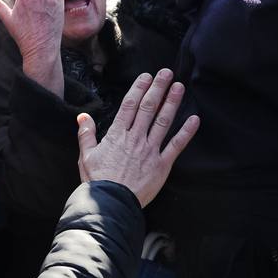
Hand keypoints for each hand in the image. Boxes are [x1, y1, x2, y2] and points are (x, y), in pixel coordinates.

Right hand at [77, 69, 199, 206]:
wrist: (111, 203)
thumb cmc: (98, 181)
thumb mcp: (86, 156)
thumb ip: (86, 134)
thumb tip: (83, 117)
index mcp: (117, 135)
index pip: (130, 105)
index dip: (139, 88)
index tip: (147, 76)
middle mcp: (135, 138)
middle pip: (148, 107)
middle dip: (158, 88)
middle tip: (167, 73)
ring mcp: (150, 151)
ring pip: (163, 121)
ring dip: (172, 103)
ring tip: (179, 88)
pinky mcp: (161, 165)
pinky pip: (176, 145)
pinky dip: (186, 132)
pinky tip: (194, 120)